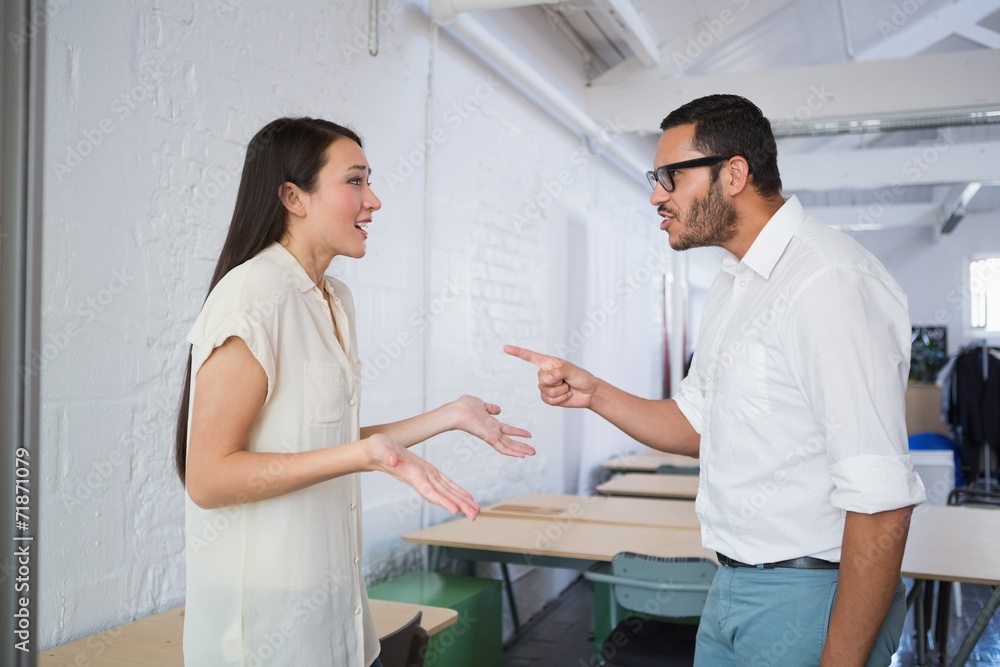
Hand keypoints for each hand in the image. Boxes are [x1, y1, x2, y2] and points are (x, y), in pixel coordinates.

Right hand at [365, 434, 479, 519]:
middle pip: (441, 496)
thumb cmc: (377, 449)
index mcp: (411, 475)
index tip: (455, 510)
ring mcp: (425, 478)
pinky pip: (445, 485)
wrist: (375, 452)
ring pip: (446, 492)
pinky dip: (456, 491)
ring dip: (461, 502)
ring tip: (476, 511)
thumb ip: (387, 454)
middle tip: (474, 517)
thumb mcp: (381, 447)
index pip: (428, 491)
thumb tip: (393, 459)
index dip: (442, 500)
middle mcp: (420, 480)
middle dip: (458, 506)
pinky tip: (466, 498)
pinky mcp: (428, 473)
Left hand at [452, 395, 534, 457]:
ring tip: (532, 453)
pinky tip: (521, 455)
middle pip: (510, 441)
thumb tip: (498, 409)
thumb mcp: (480, 404)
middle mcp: (492, 431)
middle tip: (533, 451)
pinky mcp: (489, 438)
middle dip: (522, 446)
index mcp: (491, 423)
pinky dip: (512, 452)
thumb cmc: (464, 406)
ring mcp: (491, 436)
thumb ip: (490, 407)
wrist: (457, 410)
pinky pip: (502, 448)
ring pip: (508, 446)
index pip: (507, 430)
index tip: (528, 435)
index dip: (518, 433)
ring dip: (521, 450)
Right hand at [504, 345, 598, 408]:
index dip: (517, 352)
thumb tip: (546, 380)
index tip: (505, 348)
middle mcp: (544, 373)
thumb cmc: (581, 377)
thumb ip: (558, 372)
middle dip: (557, 382)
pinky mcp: (548, 398)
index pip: (530, 356)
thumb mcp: (571, 370)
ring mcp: (545, 387)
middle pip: (542, 379)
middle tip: (567, 380)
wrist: (589, 392)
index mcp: (548, 363)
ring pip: (546, 391)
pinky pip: (549, 400)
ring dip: (560, 391)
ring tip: (567, 387)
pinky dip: (560, 399)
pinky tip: (567, 395)